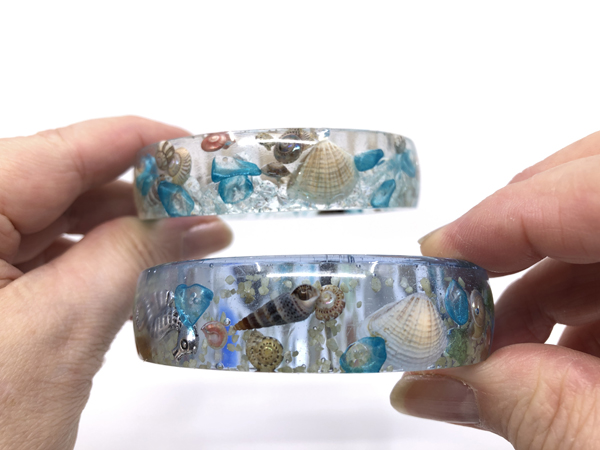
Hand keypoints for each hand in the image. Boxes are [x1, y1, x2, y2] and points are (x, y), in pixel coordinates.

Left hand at [0, 117, 231, 448]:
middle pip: (61, 182)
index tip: (195, 145)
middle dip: (139, 193)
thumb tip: (195, 221)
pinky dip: (97, 257)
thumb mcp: (66, 324)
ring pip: (56, 220)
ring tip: (185, 239)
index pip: (62, 149)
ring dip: (123, 229)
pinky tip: (141, 266)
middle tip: (204, 203)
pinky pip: (46, 255)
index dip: (137, 141)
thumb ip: (132, 253)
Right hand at [389, 131, 599, 448]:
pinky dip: (581, 306)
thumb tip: (434, 383)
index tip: (435, 259)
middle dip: (514, 243)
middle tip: (457, 301)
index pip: (597, 189)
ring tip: (500, 357)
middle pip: (592, 186)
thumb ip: (535, 409)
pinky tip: (559, 361)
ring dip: (544, 288)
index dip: (504, 215)